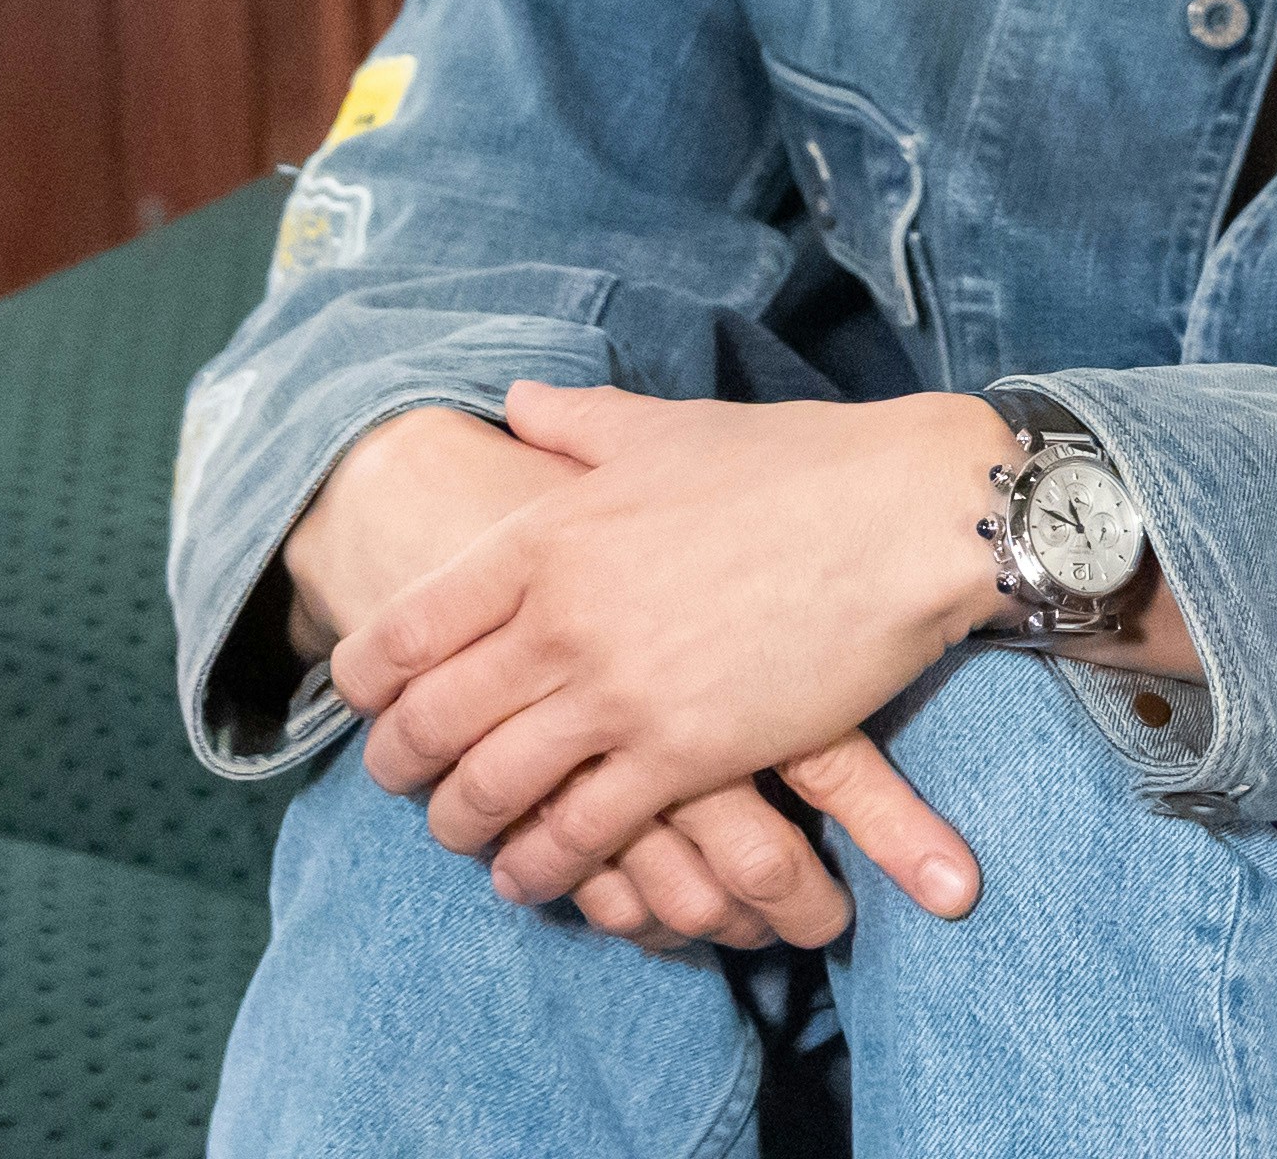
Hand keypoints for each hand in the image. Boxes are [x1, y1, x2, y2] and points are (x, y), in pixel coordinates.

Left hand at [332, 383, 1018, 913]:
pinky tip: (539, 874)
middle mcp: (563, 622)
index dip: (364, 683)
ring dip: (463, 828)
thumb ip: (577, 422)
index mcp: (546, 536)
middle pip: (428, 726)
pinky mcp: (685, 755)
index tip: (368, 702)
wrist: (912, 514)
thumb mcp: (670, 427)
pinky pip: (580, 834)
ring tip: (469, 838)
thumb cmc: (800, 462)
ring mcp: (620, 695)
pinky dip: (544, 866)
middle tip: (404, 785)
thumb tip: (515, 400)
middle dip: (399, 769)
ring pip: (490, 793)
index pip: (402, 632)